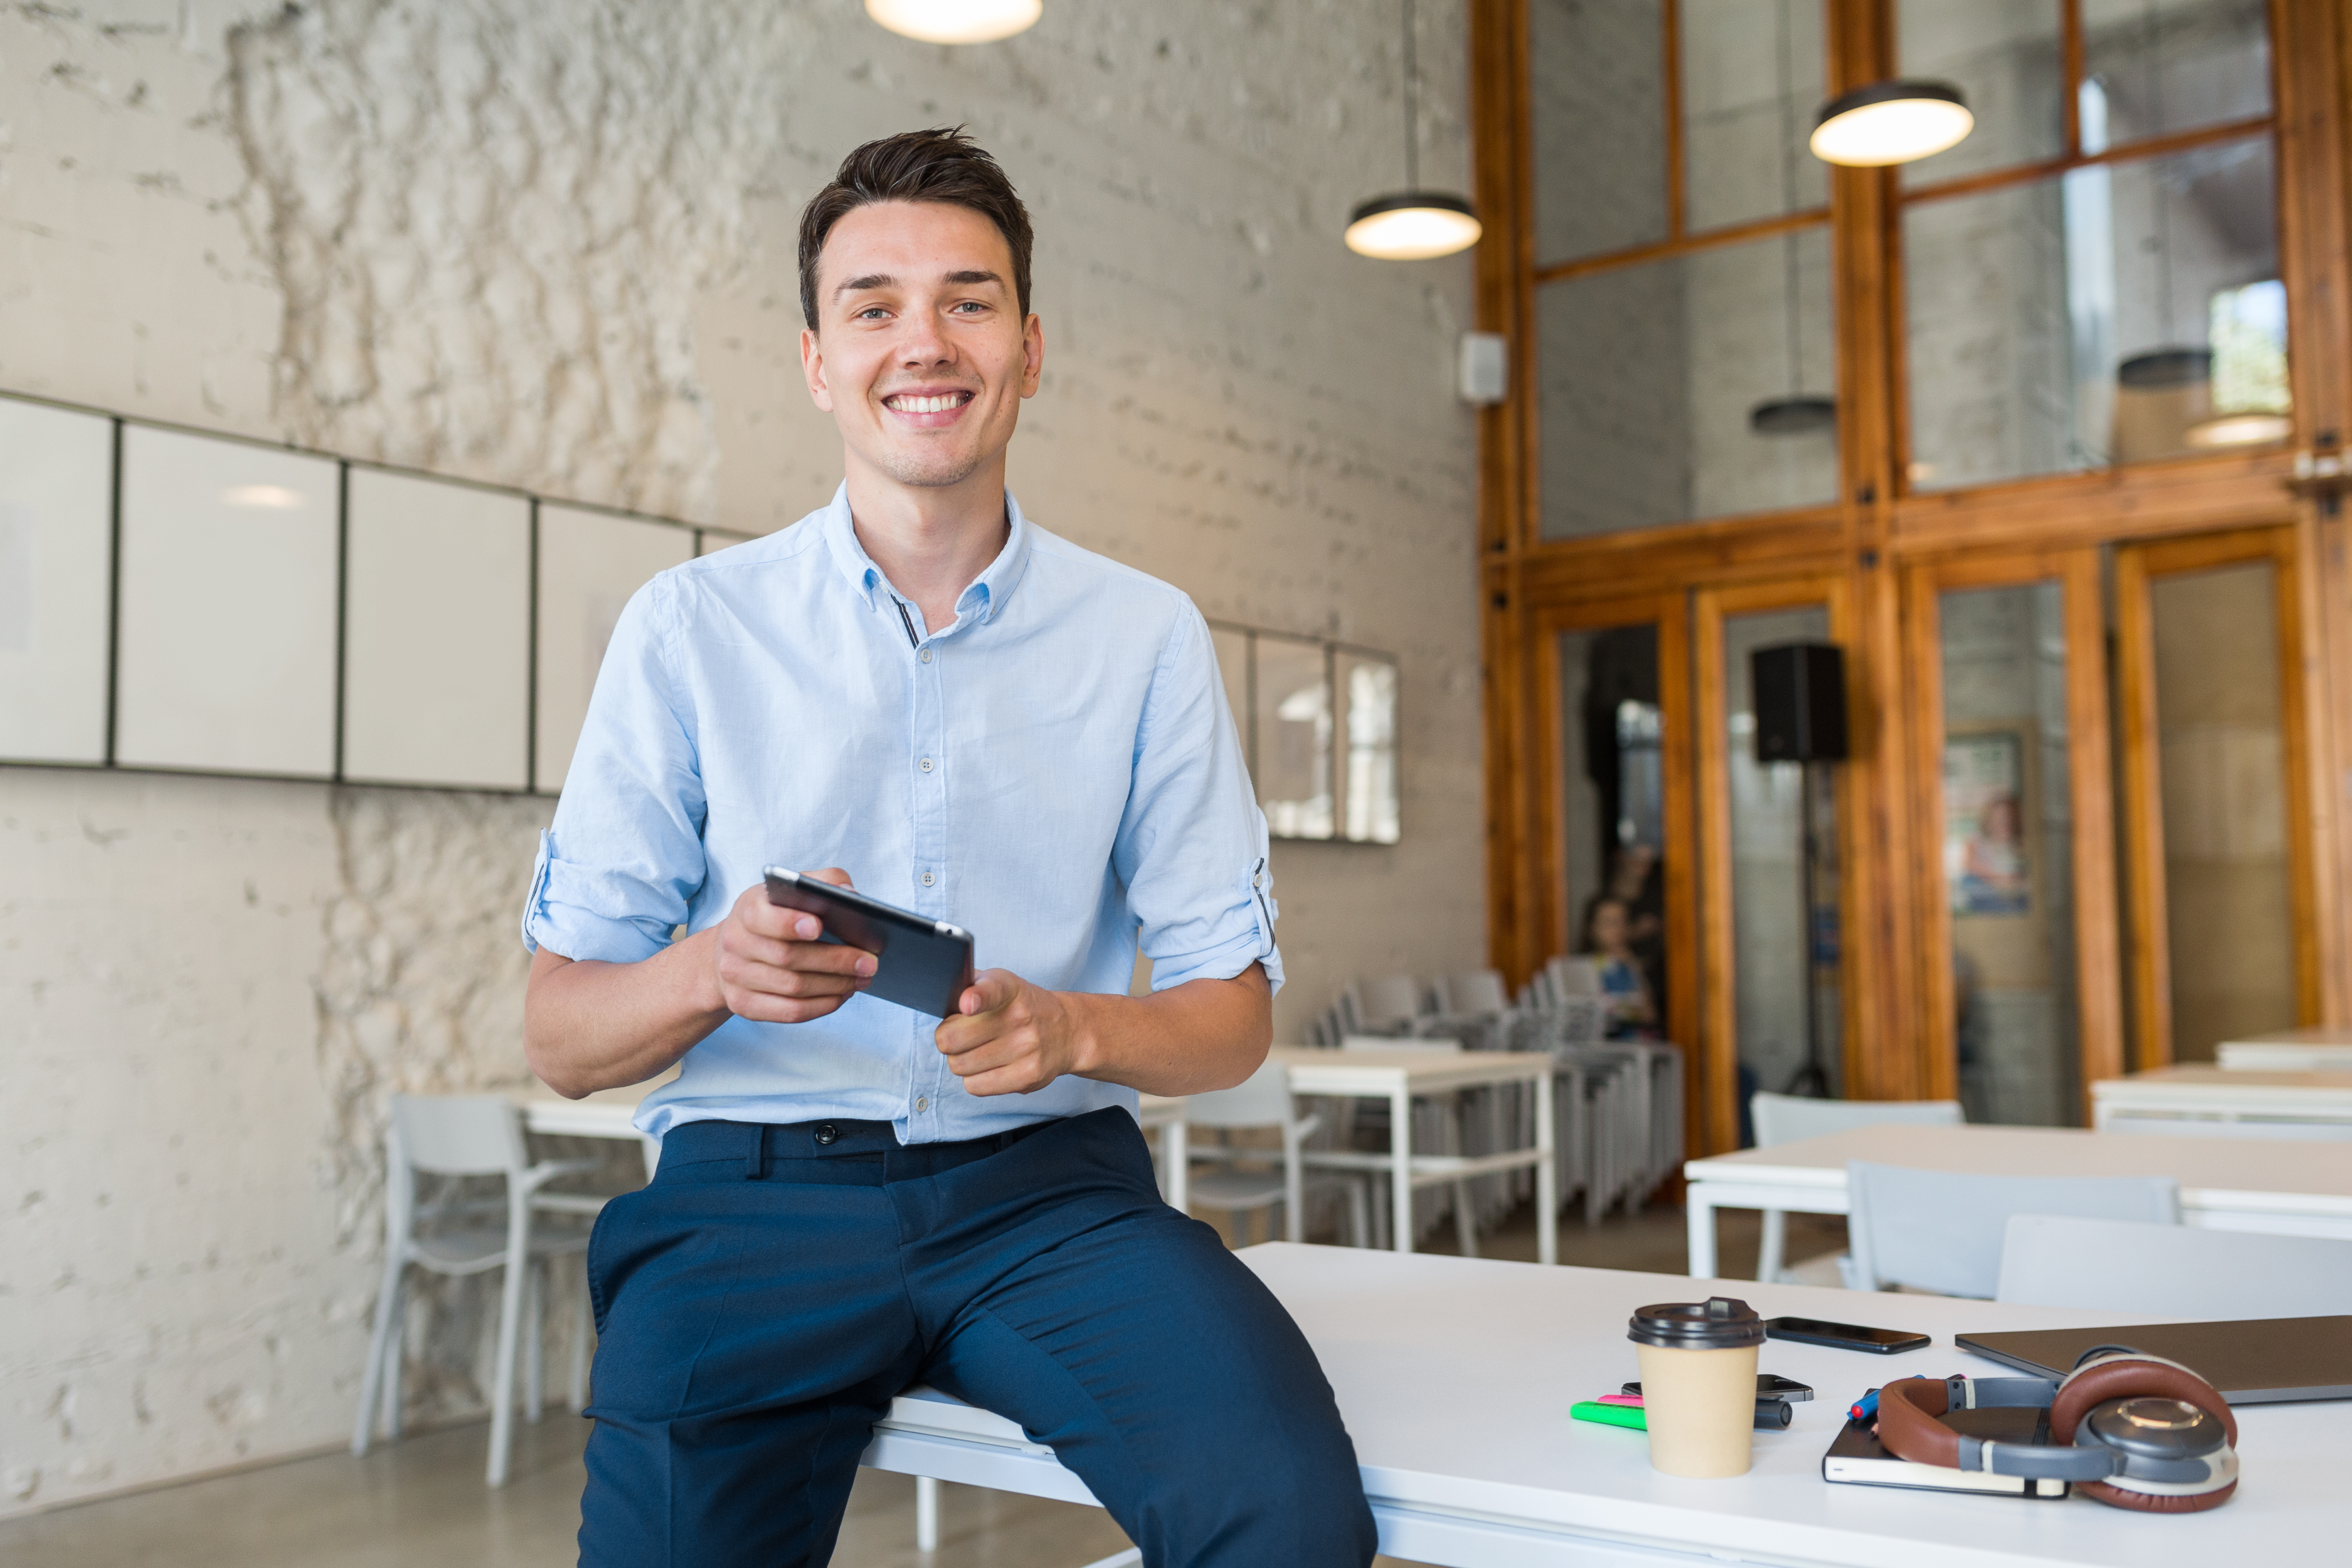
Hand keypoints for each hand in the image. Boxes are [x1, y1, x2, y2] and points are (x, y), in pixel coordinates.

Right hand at [710, 869, 875, 1023]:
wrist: (735, 948)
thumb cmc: (776, 914)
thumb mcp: (793, 891)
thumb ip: (822, 882)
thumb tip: (850, 895)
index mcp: (747, 909)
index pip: (762, 917)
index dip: (789, 923)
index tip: (818, 926)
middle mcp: (734, 942)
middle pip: (787, 957)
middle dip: (835, 961)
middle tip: (869, 963)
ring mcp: (735, 976)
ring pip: (792, 988)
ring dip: (835, 985)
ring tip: (863, 979)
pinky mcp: (742, 1004)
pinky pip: (789, 1012)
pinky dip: (822, 1005)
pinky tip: (842, 995)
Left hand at [933, 969, 1084, 1095]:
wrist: (1067, 1031)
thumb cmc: (1021, 1007)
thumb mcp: (1000, 983)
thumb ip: (970, 985)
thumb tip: (941, 999)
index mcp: (1009, 988)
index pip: (990, 990)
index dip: (976, 997)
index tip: (967, 1004)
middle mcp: (1020, 1017)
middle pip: (951, 1039)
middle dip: (948, 1039)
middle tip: (961, 1036)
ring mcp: (1026, 1049)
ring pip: (959, 1065)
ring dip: (961, 1061)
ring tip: (979, 1051)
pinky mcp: (1028, 1077)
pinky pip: (974, 1086)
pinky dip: (975, 1079)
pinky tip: (989, 1067)